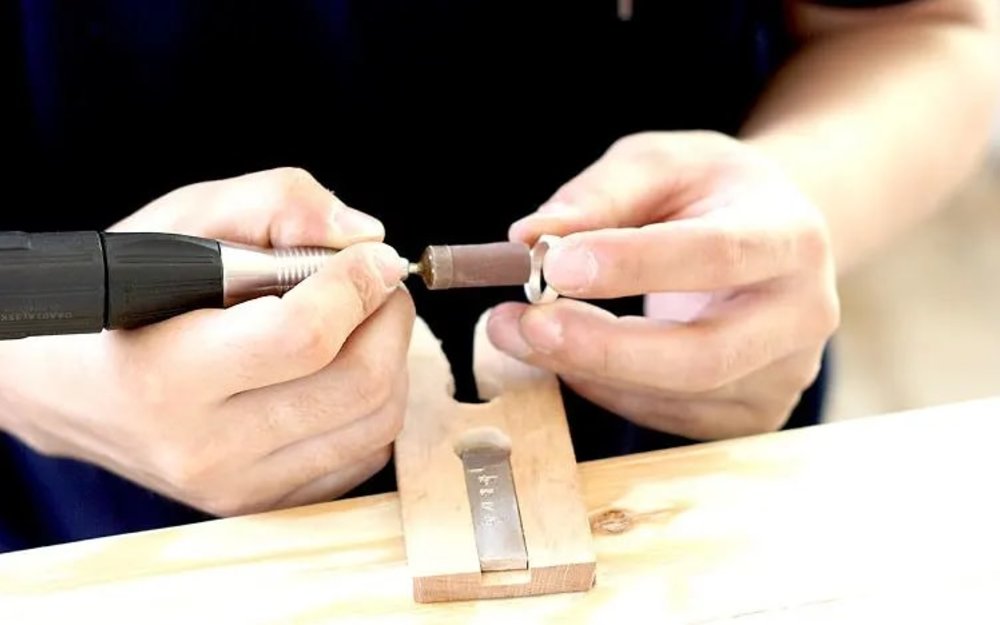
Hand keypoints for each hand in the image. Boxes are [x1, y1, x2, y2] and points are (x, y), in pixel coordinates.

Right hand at [0, 167, 414, 514]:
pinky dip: (374, 402)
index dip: (357, 285)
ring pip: (377, 422)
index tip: (375, 257)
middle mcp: (206, 448)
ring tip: (362, 320)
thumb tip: (366, 236)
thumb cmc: (126, 297)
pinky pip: (365, 453)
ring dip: (393, 357)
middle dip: (389, 316)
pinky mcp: (263, 503)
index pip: (303, 337)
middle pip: (358, 383)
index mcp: (169, 376)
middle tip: (377, 283)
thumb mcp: (183, 223)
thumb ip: (276, 205)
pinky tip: (341, 367)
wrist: (68, 387)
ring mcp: (238, 487)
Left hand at [487, 131, 839, 438]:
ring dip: (586, 370)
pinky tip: (572, 354)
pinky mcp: (753, 414)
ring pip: (676, 396)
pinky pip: (665, 416)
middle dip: (602, 347)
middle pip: (702, 355)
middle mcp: (802, 315)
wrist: (772, 238)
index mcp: (791, 236)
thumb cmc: (710, 194)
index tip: (551, 264)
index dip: (632, 266)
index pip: (715, 256)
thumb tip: (527, 239)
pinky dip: (605, 388)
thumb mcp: (662, 164)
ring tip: (518, 333)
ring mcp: (783, 376)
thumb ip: (599, 195)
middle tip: (521, 324)